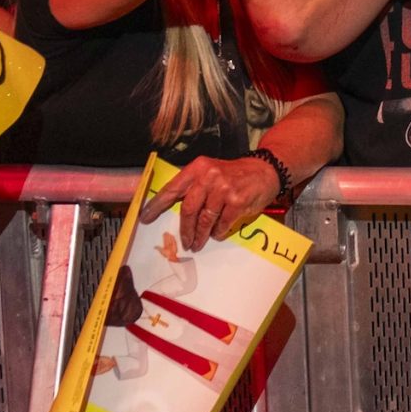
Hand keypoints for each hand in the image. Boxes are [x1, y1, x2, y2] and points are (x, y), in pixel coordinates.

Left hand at [142, 154, 281, 250]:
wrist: (265, 170)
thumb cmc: (234, 174)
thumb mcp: (210, 172)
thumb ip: (194, 186)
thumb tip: (174, 209)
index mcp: (197, 168)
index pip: (172, 189)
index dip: (156, 205)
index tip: (145, 218)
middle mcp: (209, 176)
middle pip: (188, 209)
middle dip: (184, 229)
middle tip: (183, 242)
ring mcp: (224, 189)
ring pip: (205, 219)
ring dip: (200, 235)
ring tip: (197, 244)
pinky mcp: (237, 202)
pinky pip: (222, 224)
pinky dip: (218, 232)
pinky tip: (216, 234)